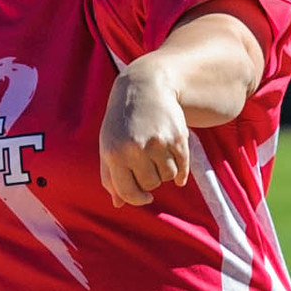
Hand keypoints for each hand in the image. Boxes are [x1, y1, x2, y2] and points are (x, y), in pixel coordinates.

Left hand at [99, 58, 189, 206]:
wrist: (145, 87)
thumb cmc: (122, 122)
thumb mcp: (108, 145)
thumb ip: (110, 177)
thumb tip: (118, 204)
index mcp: (113, 154)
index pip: (128, 192)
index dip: (138, 199)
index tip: (145, 197)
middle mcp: (134, 149)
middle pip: (151, 185)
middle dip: (151, 178)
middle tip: (148, 162)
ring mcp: (157, 142)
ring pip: (168, 176)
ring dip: (166, 170)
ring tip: (158, 154)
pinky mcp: (176, 137)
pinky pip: (183, 166)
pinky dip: (181, 169)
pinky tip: (176, 161)